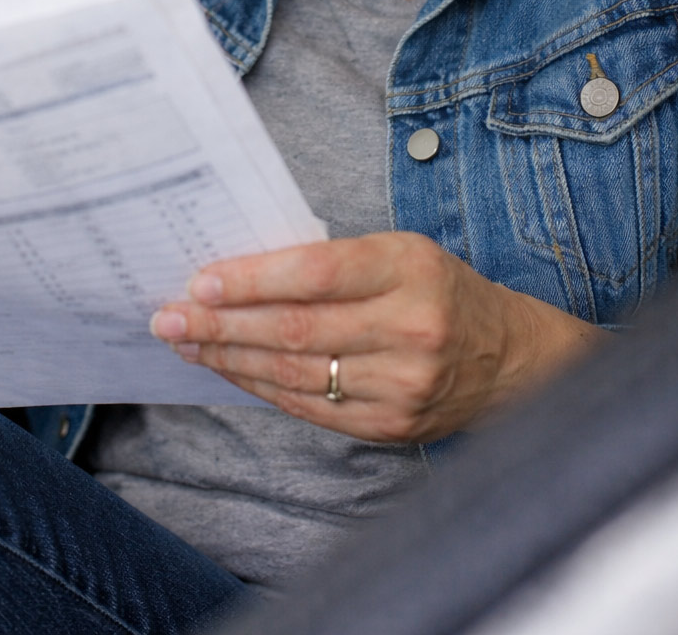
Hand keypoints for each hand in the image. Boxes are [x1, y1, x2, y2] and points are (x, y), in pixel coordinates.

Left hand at [150, 232, 604, 442]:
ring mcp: (402, 385)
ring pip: (295, 373)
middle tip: (168, 316)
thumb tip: (239, 274)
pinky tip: (228, 369)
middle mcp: (410, 328)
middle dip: (221, 324)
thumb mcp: (399, 251)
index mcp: (410, 267)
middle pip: (296, 329)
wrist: (509, 358)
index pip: (316, 273)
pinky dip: (260, 387)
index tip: (200, 280)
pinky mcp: (390, 427)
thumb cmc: (437, 288)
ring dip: (229, 358)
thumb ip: (332, 261)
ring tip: (185, 341)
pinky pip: (309, 407)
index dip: (252, 280)